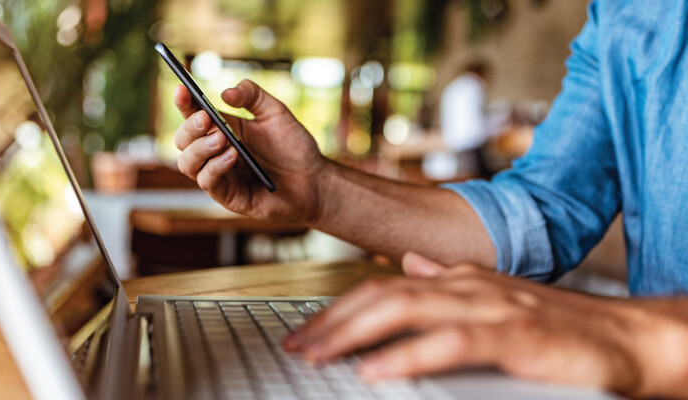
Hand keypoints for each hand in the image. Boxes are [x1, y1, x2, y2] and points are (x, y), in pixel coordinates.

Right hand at [173, 79, 329, 223]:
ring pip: (187, 163)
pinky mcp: (228, 196)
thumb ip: (253, 95)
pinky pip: (208, 182)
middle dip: (189, 127)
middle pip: (183, 140)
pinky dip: (215, 167)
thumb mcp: (275, 112)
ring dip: (200, 148)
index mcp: (221, 129)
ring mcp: (219, 175)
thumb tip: (225, 93)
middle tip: (206, 118)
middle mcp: (214, 152)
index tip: (182, 88)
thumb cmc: (293, 147)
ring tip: (222, 138)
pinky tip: (233, 155)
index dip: (183, 101)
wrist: (314, 180)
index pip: (193, 114)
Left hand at [283, 253, 687, 398]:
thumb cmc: (556, 325)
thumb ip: (445, 281)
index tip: (306, 332)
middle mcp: (466, 285)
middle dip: (332, 321)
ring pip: (405, 309)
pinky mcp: (513, 334)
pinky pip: (449, 341)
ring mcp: (488, 306)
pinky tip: (377, 369)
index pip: (383, 289)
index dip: (339, 310)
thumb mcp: (490, 297)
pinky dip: (408, 355)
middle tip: (297, 345)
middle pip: (381, 295)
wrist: (622, 336)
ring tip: (319, 354)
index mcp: (457, 280)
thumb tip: (407, 264)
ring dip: (354, 332)